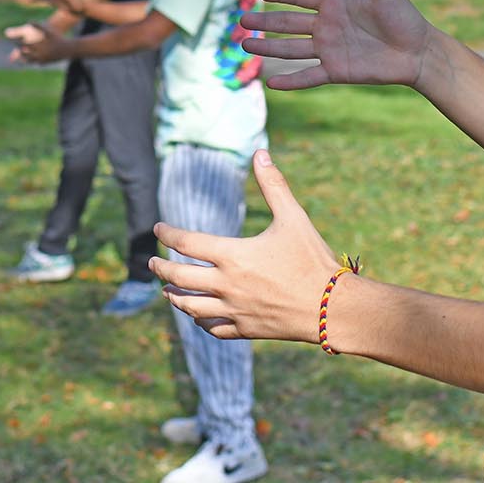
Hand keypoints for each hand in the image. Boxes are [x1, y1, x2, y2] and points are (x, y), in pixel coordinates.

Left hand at [5, 21, 68, 63]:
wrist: (68, 50)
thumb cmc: (57, 39)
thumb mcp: (48, 32)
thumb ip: (38, 26)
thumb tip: (29, 20)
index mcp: (39, 47)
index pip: (25, 45)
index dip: (19, 43)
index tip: (14, 41)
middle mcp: (39, 55)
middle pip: (25, 54)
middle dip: (19, 52)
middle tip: (16, 49)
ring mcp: (42, 60)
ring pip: (29, 61)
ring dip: (24, 58)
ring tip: (21, 55)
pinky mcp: (45, 63)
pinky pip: (36, 62)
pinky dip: (32, 61)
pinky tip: (30, 58)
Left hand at [150, 150, 342, 342]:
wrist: (331, 306)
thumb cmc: (312, 259)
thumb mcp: (293, 217)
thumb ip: (273, 185)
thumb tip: (260, 153)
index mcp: (233, 255)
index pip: (187, 242)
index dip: (168, 234)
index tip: (158, 229)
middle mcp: (226, 284)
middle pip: (179, 277)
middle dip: (161, 268)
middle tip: (152, 262)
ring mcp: (234, 309)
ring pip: (190, 306)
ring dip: (174, 297)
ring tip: (167, 291)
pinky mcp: (246, 329)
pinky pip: (213, 327)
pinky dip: (200, 320)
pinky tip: (198, 316)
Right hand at [240, 0, 434, 90]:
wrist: (418, 51)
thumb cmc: (404, 18)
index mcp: (335, 4)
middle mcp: (327, 26)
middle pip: (289, 23)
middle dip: (266, 22)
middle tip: (242, 20)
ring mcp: (329, 50)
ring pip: (292, 49)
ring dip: (269, 49)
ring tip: (245, 46)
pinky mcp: (336, 71)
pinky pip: (309, 76)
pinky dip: (291, 81)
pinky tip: (272, 83)